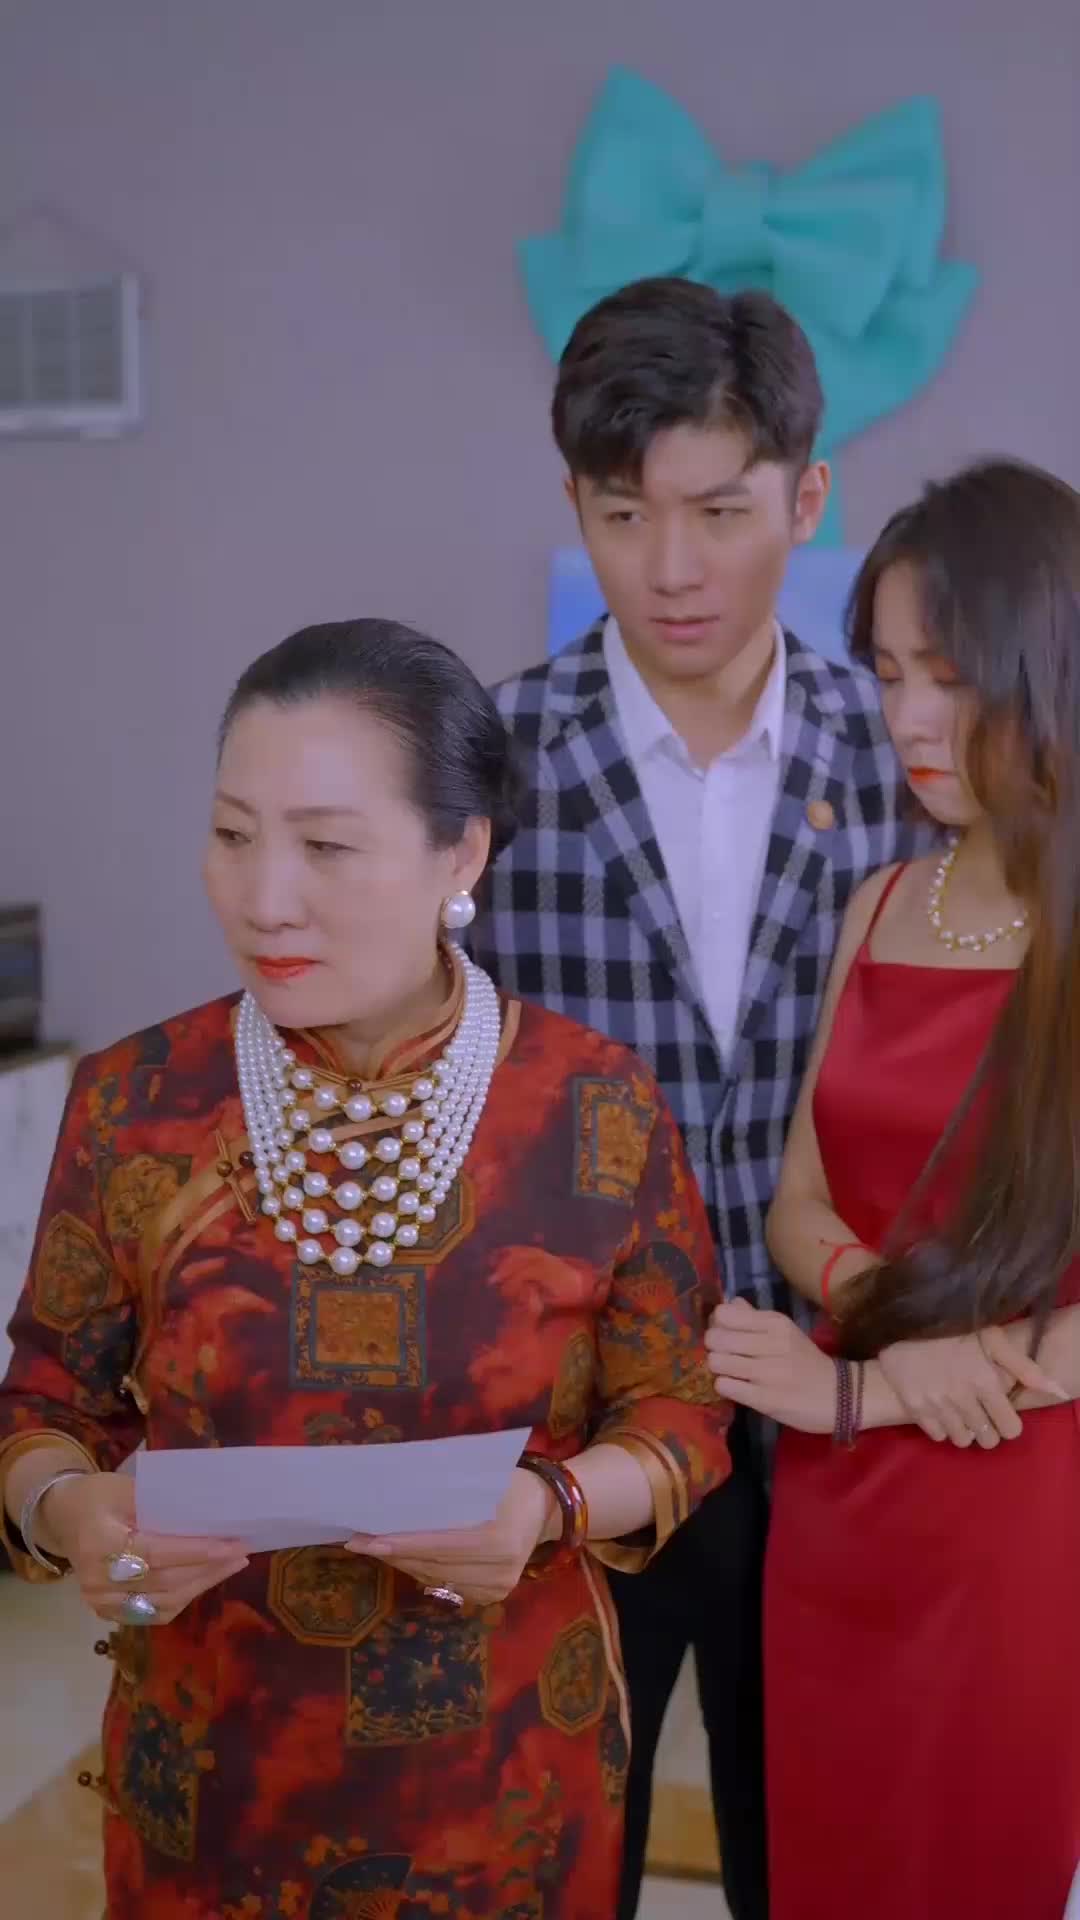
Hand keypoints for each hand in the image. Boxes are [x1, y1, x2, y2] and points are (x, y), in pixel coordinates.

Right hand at [41, 1471, 249, 1624]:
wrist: (64, 1519)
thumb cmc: (98, 1497)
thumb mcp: (125, 1488)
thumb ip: (162, 1504)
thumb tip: (210, 1512)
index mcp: (99, 1544)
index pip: (157, 1553)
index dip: (197, 1552)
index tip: (232, 1545)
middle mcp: (97, 1581)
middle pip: (164, 1581)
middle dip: (208, 1568)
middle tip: (241, 1553)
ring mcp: (101, 1602)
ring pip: (163, 1602)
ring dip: (201, 1584)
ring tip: (231, 1565)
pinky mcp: (107, 1612)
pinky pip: (154, 1613)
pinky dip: (183, 1598)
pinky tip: (205, 1580)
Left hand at [345, 1467, 555, 1604]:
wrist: (547, 1508)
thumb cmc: (511, 1483)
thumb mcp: (482, 1478)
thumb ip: (445, 1491)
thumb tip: (396, 1495)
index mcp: (499, 1539)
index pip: (439, 1544)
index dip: (402, 1543)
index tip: (366, 1540)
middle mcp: (500, 1572)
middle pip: (433, 1564)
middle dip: (393, 1553)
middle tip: (358, 1541)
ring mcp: (498, 1589)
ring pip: (435, 1578)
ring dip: (403, 1562)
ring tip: (374, 1546)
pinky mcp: (493, 1596)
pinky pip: (446, 1585)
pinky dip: (422, 1570)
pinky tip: (403, 1556)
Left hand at [705, 1298, 835, 1433]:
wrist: (838, 1397)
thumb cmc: (805, 1361)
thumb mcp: (785, 1331)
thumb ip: (755, 1317)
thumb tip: (729, 1303)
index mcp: (775, 1323)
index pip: (724, 1314)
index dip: (717, 1324)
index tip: (725, 1333)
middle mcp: (771, 1344)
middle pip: (715, 1338)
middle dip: (713, 1348)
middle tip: (724, 1355)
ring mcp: (767, 1373)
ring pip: (716, 1361)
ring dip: (718, 1368)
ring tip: (730, 1372)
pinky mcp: (764, 1399)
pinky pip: (725, 1386)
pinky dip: (725, 1386)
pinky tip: (736, 1387)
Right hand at [878, 1331, 1065, 1448]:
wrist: (905, 1319)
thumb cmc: (954, 1328)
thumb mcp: (993, 1340)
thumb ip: (1024, 1367)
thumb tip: (1058, 1390)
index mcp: (985, 1382)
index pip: (1010, 1428)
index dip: (1008, 1422)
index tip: (1000, 1411)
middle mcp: (962, 1399)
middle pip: (988, 1439)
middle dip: (988, 1428)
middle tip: (981, 1412)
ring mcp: (937, 1405)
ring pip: (963, 1440)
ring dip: (966, 1429)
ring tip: (961, 1411)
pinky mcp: (914, 1408)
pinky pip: (938, 1436)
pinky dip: (942, 1427)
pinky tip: (942, 1410)